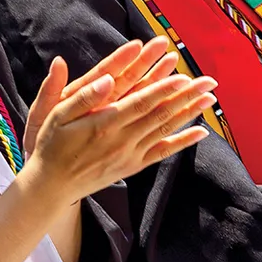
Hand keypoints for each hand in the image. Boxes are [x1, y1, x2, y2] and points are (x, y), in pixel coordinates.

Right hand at [16, 39, 214, 207]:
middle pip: (160, 114)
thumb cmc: (51, 145)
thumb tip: (108, 79)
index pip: (140, 103)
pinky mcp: (133, 166)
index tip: (183, 75)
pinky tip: (201, 131)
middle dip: (186, 96)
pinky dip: (183, 141)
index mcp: (104, 124)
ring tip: (210, 98)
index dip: (163, 89)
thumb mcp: (56, 116)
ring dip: (190, 113)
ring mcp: (130, 155)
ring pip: (165, 130)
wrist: (51, 186)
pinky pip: (162, 151)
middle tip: (209, 81)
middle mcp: (121, 140)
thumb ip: (83, 96)